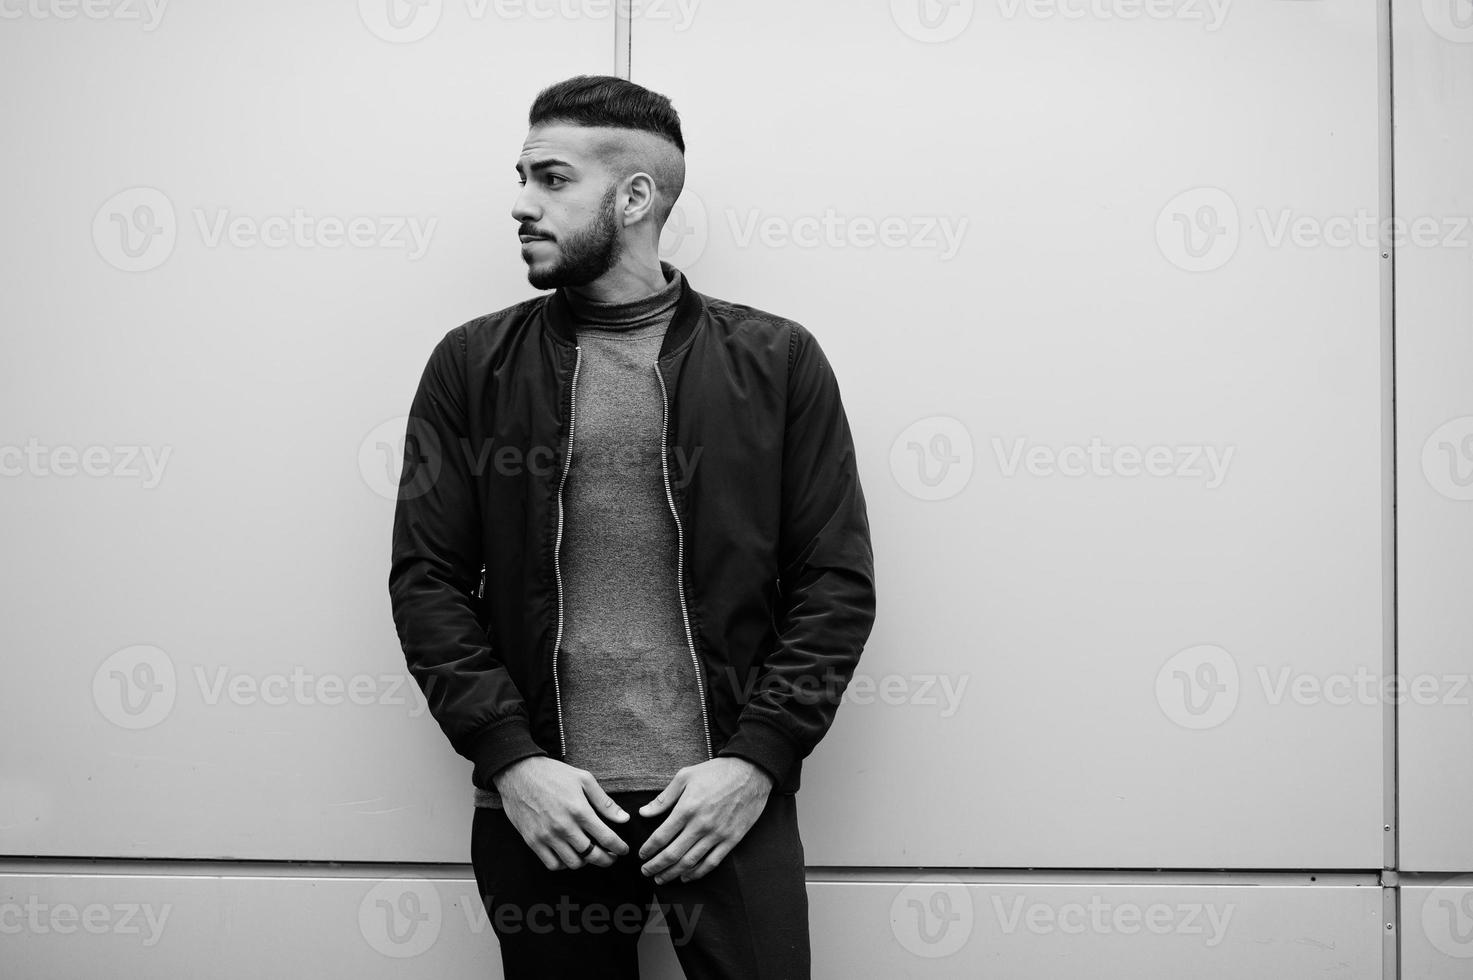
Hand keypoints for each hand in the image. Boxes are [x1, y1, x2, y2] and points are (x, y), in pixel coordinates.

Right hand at [493, 756, 630, 869]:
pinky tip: (569, 854)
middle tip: (611, 856)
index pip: (606, 838)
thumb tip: (623, 818)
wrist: (518, 773)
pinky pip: (552, 864)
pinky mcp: (533, 841)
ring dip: (586, 862)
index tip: (623, 850)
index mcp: (579, 810)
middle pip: (592, 855)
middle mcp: (564, 826)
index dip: (619, 847)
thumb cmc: (553, 774)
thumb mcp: (584, 779)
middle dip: (607, 859)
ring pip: (574, 863)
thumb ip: (604, 802)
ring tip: (589, 853)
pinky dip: (564, 864)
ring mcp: (547, 836)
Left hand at [637, 757, 773, 883]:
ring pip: (690, 862)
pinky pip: (712, 862)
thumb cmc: (716, 772)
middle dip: (656, 866)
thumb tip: (644, 813)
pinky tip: (687, 877)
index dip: (648, 849)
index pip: (661, 837)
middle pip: (673, 854)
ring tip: (661, 879)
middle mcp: (700, 825)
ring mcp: (717, 834)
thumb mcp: (685, 776)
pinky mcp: (732, 839)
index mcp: (687, 808)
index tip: (641, 855)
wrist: (751, 772)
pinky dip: (697, 873)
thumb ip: (664, 798)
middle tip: (646, 872)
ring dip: (673, 873)